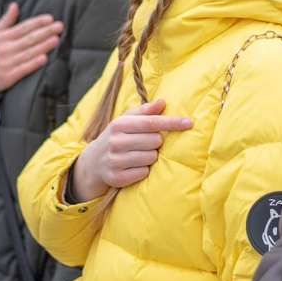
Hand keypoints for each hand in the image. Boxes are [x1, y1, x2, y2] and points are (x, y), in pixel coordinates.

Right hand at [0, 2, 63, 93]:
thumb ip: (6, 20)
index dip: (37, 23)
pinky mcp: (8, 77)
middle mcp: (5, 49)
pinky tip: (44, 58)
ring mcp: (6, 63)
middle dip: (45, 32)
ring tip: (56, 39)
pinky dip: (33, 64)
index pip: (23, 28)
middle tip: (60, 26)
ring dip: (43, 46)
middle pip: (28, 39)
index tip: (50, 18)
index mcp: (2, 37)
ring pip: (28, 53)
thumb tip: (15, 5)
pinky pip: (23, 69)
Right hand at [70, 100, 192, 202]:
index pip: (151, 122)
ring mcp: (114, 160)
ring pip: (151, 158)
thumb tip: (162, 102)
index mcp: (119, 124)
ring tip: (139, 155)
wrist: (92, 163)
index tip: (189, 123)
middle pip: (155, 141)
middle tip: (145, 144)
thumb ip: (145, 111)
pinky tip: (134, 167)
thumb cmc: (117, 137)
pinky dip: (143, 170)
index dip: (172, 123)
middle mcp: (115, 141)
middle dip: (156, 143)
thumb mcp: (126, 121)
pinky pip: (144, 173)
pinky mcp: (116, 178)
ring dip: (150, 157)